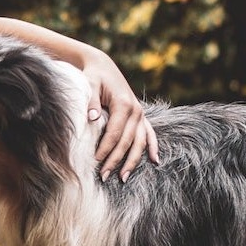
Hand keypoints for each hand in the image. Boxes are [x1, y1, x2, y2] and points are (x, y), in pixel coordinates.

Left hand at [82, 51, 159, 181]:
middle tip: (103, 176)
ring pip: (140, 142)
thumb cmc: (93, 76)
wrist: (103, 66)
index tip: (95, 162)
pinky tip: (155, 161)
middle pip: (127, 142)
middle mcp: (136, 111)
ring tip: (123, 178)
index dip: (105, 149)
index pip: (115, 133)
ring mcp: (141, 114)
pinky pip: (150, 134)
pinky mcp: (141, 116)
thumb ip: (91, 101)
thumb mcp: (90, 84)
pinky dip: (153, 147)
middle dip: (115, 160)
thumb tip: (92, 118)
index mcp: (124, 104)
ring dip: (132, 161)